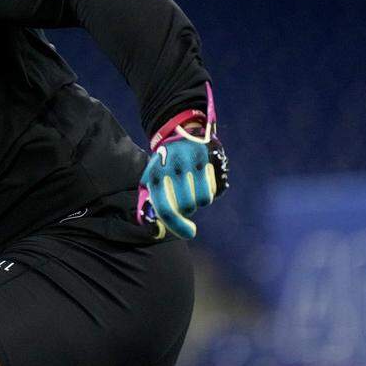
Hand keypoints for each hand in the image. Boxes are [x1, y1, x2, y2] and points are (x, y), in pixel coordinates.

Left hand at [137, 83, 229, 238]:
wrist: (180, 130)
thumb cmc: (165, 164)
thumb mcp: (152, 178)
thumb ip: (151, 204)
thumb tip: (155, 231)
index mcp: (154, 174)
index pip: (164, 208)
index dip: (176, 225)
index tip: (189, 234)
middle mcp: (171, 167)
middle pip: (186, 206)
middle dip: (189, 211)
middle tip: (188, 203)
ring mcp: (191, 161)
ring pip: (202, 199)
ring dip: (200, 201)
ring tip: (194, 190)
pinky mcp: (208, 157)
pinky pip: (214, 188)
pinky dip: (211, 191)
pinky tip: (203, 181)